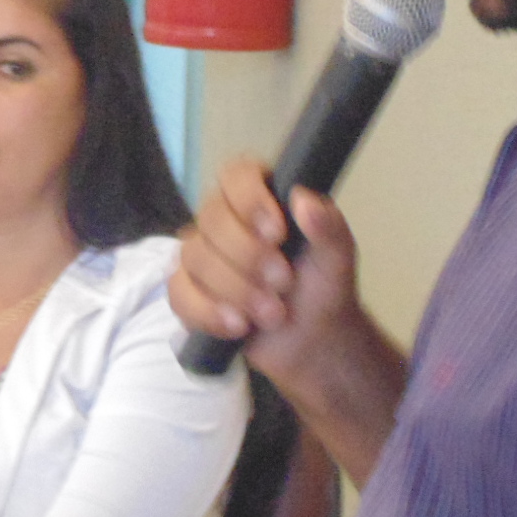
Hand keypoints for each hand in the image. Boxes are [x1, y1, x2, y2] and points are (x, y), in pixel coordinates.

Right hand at [170, 157, 363, 385]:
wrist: (311, 341)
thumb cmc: (322, 290)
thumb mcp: (337, 259)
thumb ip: (329, 228)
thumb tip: (304, 199)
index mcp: (260, 199)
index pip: (236, 175)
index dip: (250, 199)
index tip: (278, 233)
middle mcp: (224, 220)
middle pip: (211, 218)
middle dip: (248, 255)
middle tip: (284, 282)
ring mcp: (201, 256)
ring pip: (195, 258)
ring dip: (236, 289)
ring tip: (273, 313)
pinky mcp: (188, 292)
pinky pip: (179, 293)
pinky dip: (209, 312)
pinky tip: (238, 325)